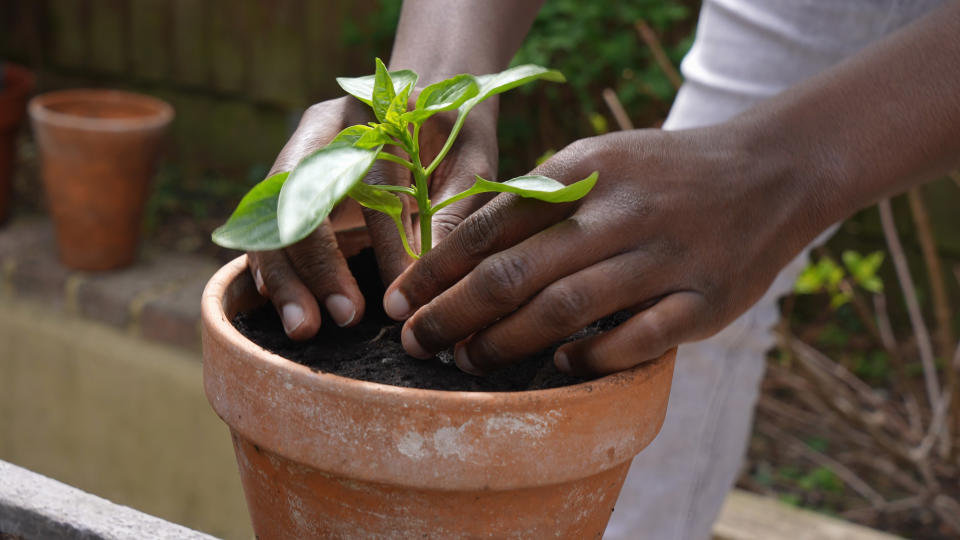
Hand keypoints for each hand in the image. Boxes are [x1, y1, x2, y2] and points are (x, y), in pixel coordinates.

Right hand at [249, 96, 497, 338]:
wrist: (425, 100)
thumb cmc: (455, 135)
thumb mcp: (468, 164)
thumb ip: (452, 212)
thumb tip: (432, 278)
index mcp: (373, 114)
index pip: (372, 181)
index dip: (385, 240)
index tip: (401, 292)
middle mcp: (323, 133)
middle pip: (301, 195)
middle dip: (318, 263)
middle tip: (344, 317)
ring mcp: (297, 161)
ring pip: (272, 217)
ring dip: (284, 276)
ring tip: (303, 327)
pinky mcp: (287, 192)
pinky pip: (265, 231)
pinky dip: (268, 270)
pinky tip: (279, 306)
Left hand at [385, 127, 825, 375]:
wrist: (770, 172)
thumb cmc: (662, 174)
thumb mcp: (600, 160)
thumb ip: (538, 198)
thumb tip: (461, 247)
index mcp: (585, 170)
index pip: (492, 224)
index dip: (438, 270)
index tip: (402, 302)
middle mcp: (621, 212)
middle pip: (516, 272)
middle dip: (454, 313)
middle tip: (417, 343)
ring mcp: (665, 257)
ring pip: (565, 308)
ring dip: (506, 342)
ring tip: (468, 360)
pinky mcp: (704, 300)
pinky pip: (636, 338)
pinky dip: (591, 355)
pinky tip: (559, 364)